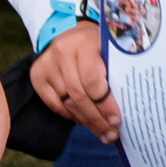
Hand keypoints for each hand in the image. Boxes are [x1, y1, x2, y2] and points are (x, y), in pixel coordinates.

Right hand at [30, 20, 117, 143]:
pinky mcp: (37, 74)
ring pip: (67, 102)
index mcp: (85, 43)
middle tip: (110, 133)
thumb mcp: (110, 51)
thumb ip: (116, 74)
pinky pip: (53, 104)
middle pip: (78, 95)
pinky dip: (69, 115)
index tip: (116, 120)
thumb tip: (128, 109)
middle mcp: (62, 51)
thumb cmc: (97, 47)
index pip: (92, 80)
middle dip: (96, 118)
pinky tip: (83, 121)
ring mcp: (47, 63)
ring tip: (100, 131)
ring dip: (85, 121)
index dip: (105, 104)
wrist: (71, 33)